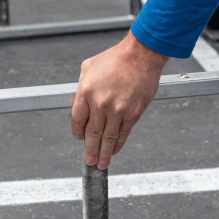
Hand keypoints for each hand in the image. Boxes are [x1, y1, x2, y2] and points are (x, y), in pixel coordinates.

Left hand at [71, 31, 168, 169]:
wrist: (141, 55)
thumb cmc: (116, 58)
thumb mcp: (89, 67)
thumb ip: (82, 86)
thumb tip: (79, 102)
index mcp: (86, 91)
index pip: (77, 120)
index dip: (77, 132)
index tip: (79, 138)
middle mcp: (100, 103)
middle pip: (91, 133)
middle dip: (89, 150)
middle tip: (88, 161)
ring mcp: (117, 110)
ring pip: (108, 137)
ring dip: (104, 152)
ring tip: (101, 163)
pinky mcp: (133, 113)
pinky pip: (124, 133)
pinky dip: (119, 144)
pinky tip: (115, 150)